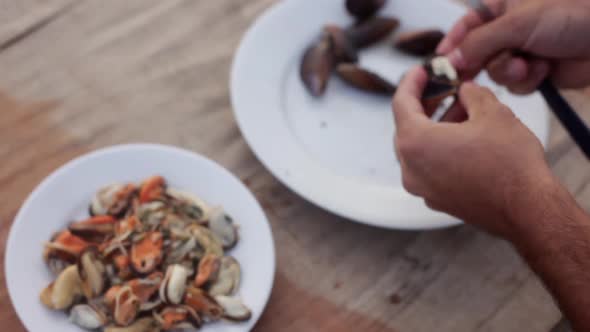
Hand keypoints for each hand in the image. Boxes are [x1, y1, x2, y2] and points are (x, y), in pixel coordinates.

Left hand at [393, 66, 553, 236]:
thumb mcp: (492, 112)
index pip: (401, 104)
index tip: (420, 70)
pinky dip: (441, 150)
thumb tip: (465, 90)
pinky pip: (430, 168)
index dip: (411, 82)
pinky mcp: (437, 200)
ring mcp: (422, 188)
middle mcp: (410, 169)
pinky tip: (465, 139)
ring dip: (437, 127)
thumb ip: (471, 94)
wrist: (528, 210)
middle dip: (426, 105)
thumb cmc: (508, 162)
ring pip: (420, 149)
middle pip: (408, 127)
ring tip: (463, 110)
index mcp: (415, 143)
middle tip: (444, 88)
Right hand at [437, 0, 589, 92]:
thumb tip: (449, 59)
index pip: (465, 25)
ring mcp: (522, 51)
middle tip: (467, 79)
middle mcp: (508, 29)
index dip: (451, 44)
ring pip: (496, 73)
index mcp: (501, 7)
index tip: (439, 63)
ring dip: (510, 72)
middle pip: (476, 54)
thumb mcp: (516, 24)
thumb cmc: (571, 13)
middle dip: (481, 64)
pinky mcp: (536, 71)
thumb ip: (478, 43)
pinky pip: (516, 85)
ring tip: (529, 64)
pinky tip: (545, 69)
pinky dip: (527, 80)